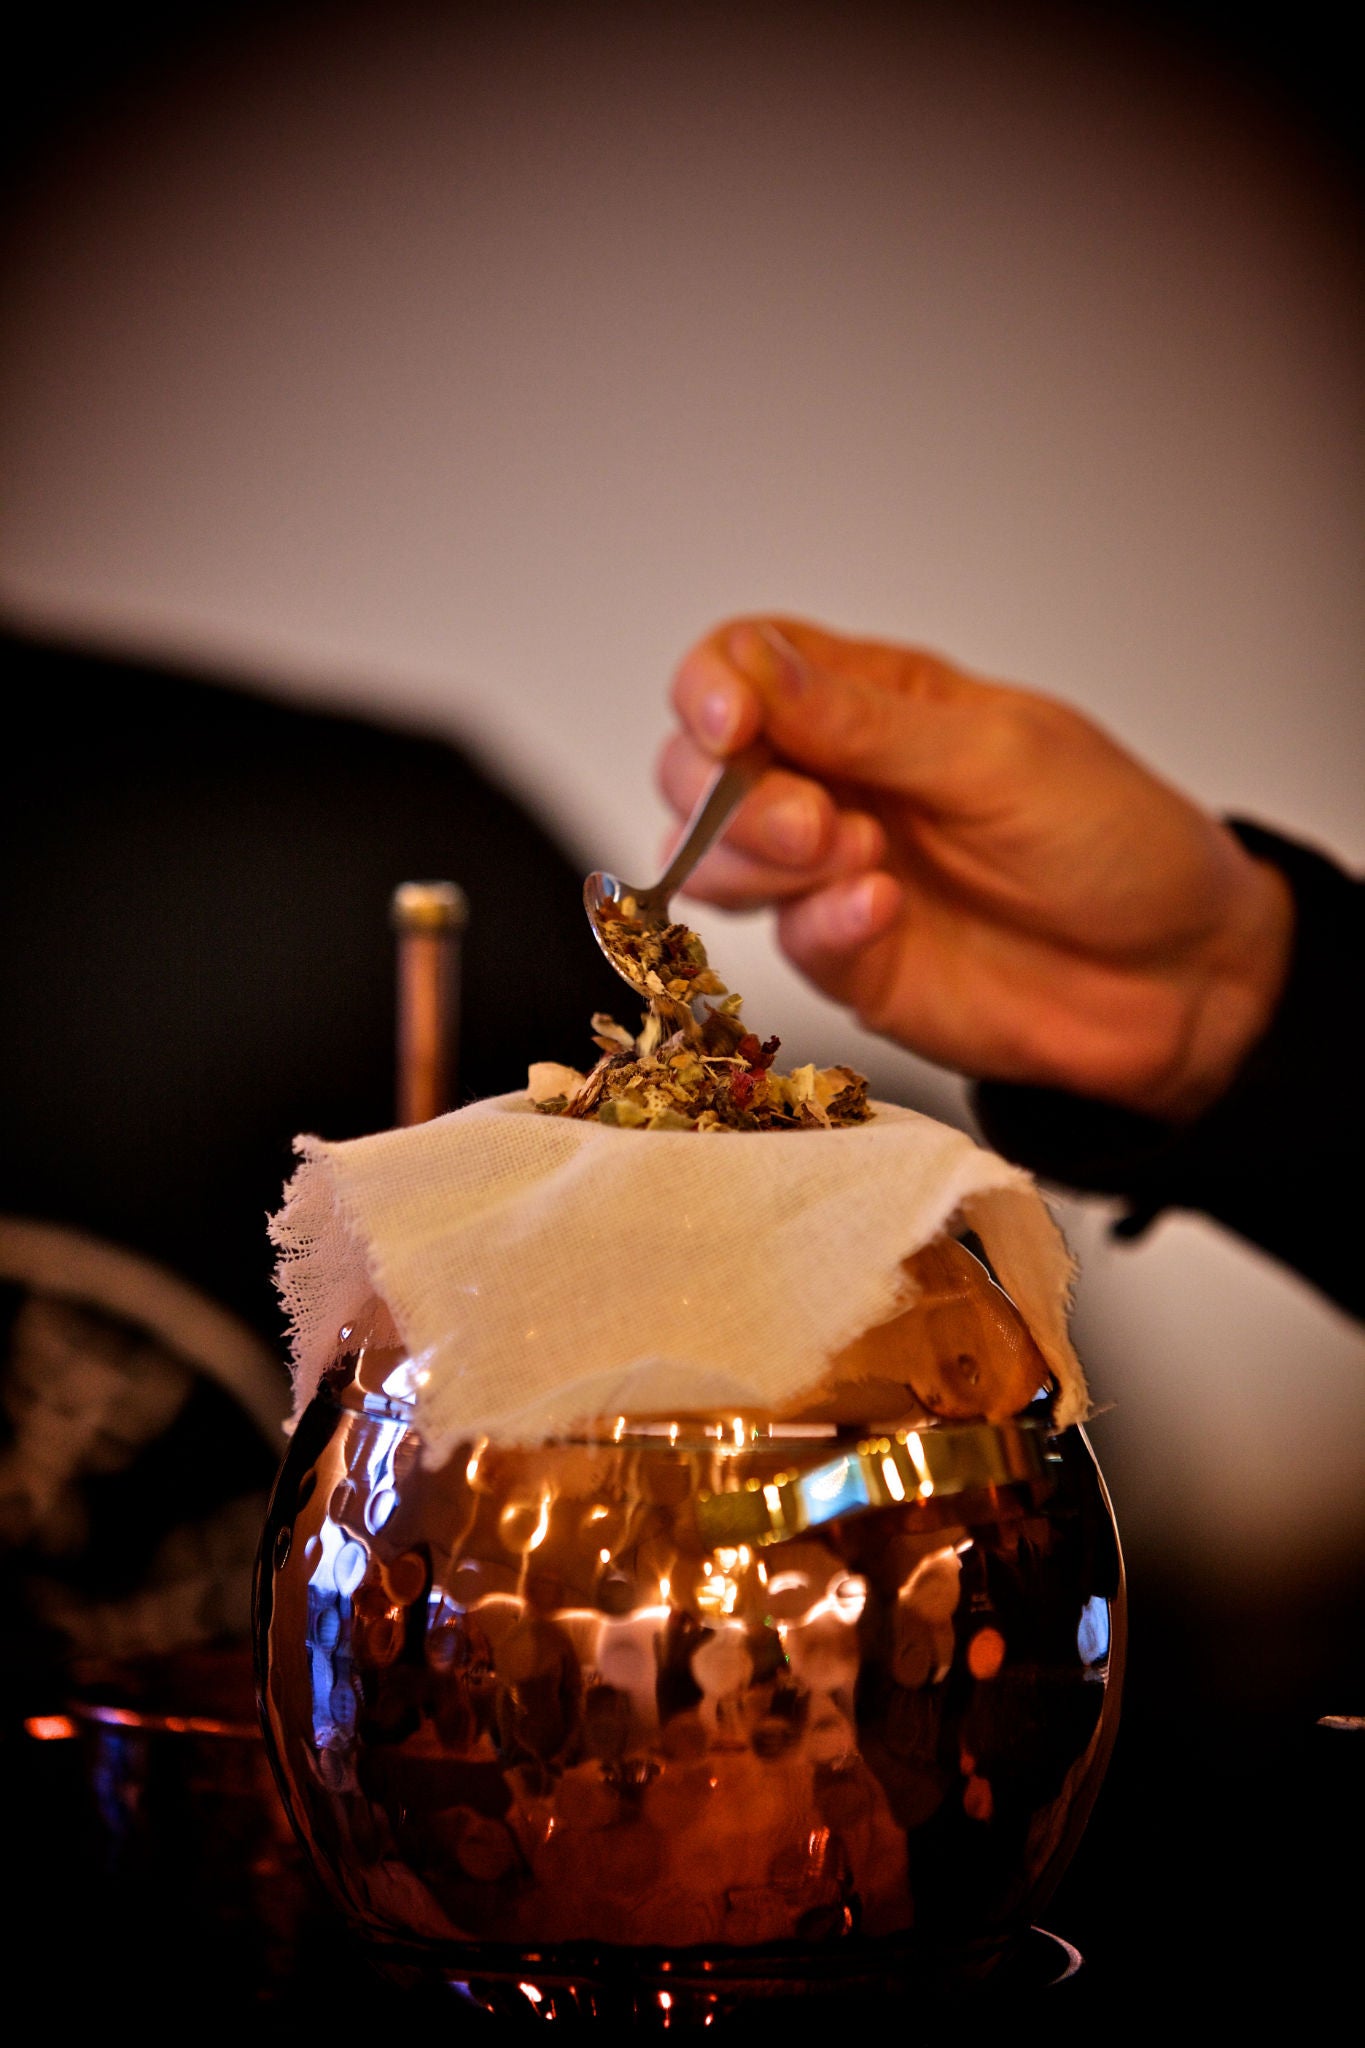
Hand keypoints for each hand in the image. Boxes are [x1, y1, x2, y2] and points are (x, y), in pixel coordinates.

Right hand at [659, 616, 1293, 1119]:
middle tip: (808, 822)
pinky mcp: (851, 959)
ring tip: (859, 863)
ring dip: (762, 862)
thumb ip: (863, 726)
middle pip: (699, 767)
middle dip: (727, 794)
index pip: (741, 666)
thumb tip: (750, 669)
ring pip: (717, 861)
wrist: (1183, 976)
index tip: (728, 722)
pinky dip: (822, 923)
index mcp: (871, 702)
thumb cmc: (1114, 841)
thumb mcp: (999, 756)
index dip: (711, 688)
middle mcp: (837, 782)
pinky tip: (884, 911)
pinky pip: (788, 940)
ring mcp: (834, 875)